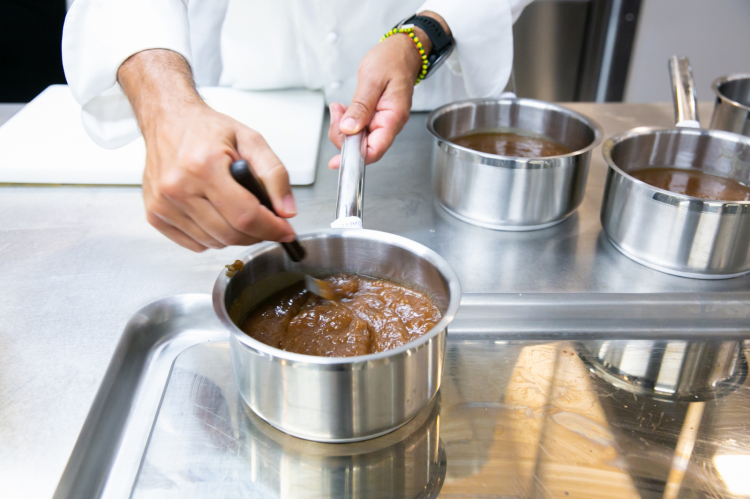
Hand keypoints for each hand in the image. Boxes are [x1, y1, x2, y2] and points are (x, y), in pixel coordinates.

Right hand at [118, 50, 296, 251]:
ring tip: (239, 212)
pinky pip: (195, 244)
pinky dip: (213, 237)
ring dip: (236, 236)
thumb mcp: (251, 140)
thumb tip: (286, 210)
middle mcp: (179, 187)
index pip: (245, 215)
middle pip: (230, 234)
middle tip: (267, 222)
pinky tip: (216, 216)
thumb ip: (275, 174)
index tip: (285, 231)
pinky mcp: (155, 215)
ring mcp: (163, 204)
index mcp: (204, 166)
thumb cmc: (207, 130)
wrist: (168, 120)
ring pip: (214, 242)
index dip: (271, 228)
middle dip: (257, 234)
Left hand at [328, 11, 448, 167]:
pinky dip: (347, 121)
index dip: (355, 157)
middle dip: (344, 136)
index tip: (337, 160)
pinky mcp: (376, 117)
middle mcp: (389, 123)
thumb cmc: (393, 60)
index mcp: (393, 117)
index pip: (375, 149)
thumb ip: (360, 106)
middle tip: (336, 114)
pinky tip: (343, 109)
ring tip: (339, 108)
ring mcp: (383, 121)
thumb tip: (349, 129)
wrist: (402, 50)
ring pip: (359, 138)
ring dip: (343, 127)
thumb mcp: (372, 79)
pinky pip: (359, 127)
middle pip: (363, 146)